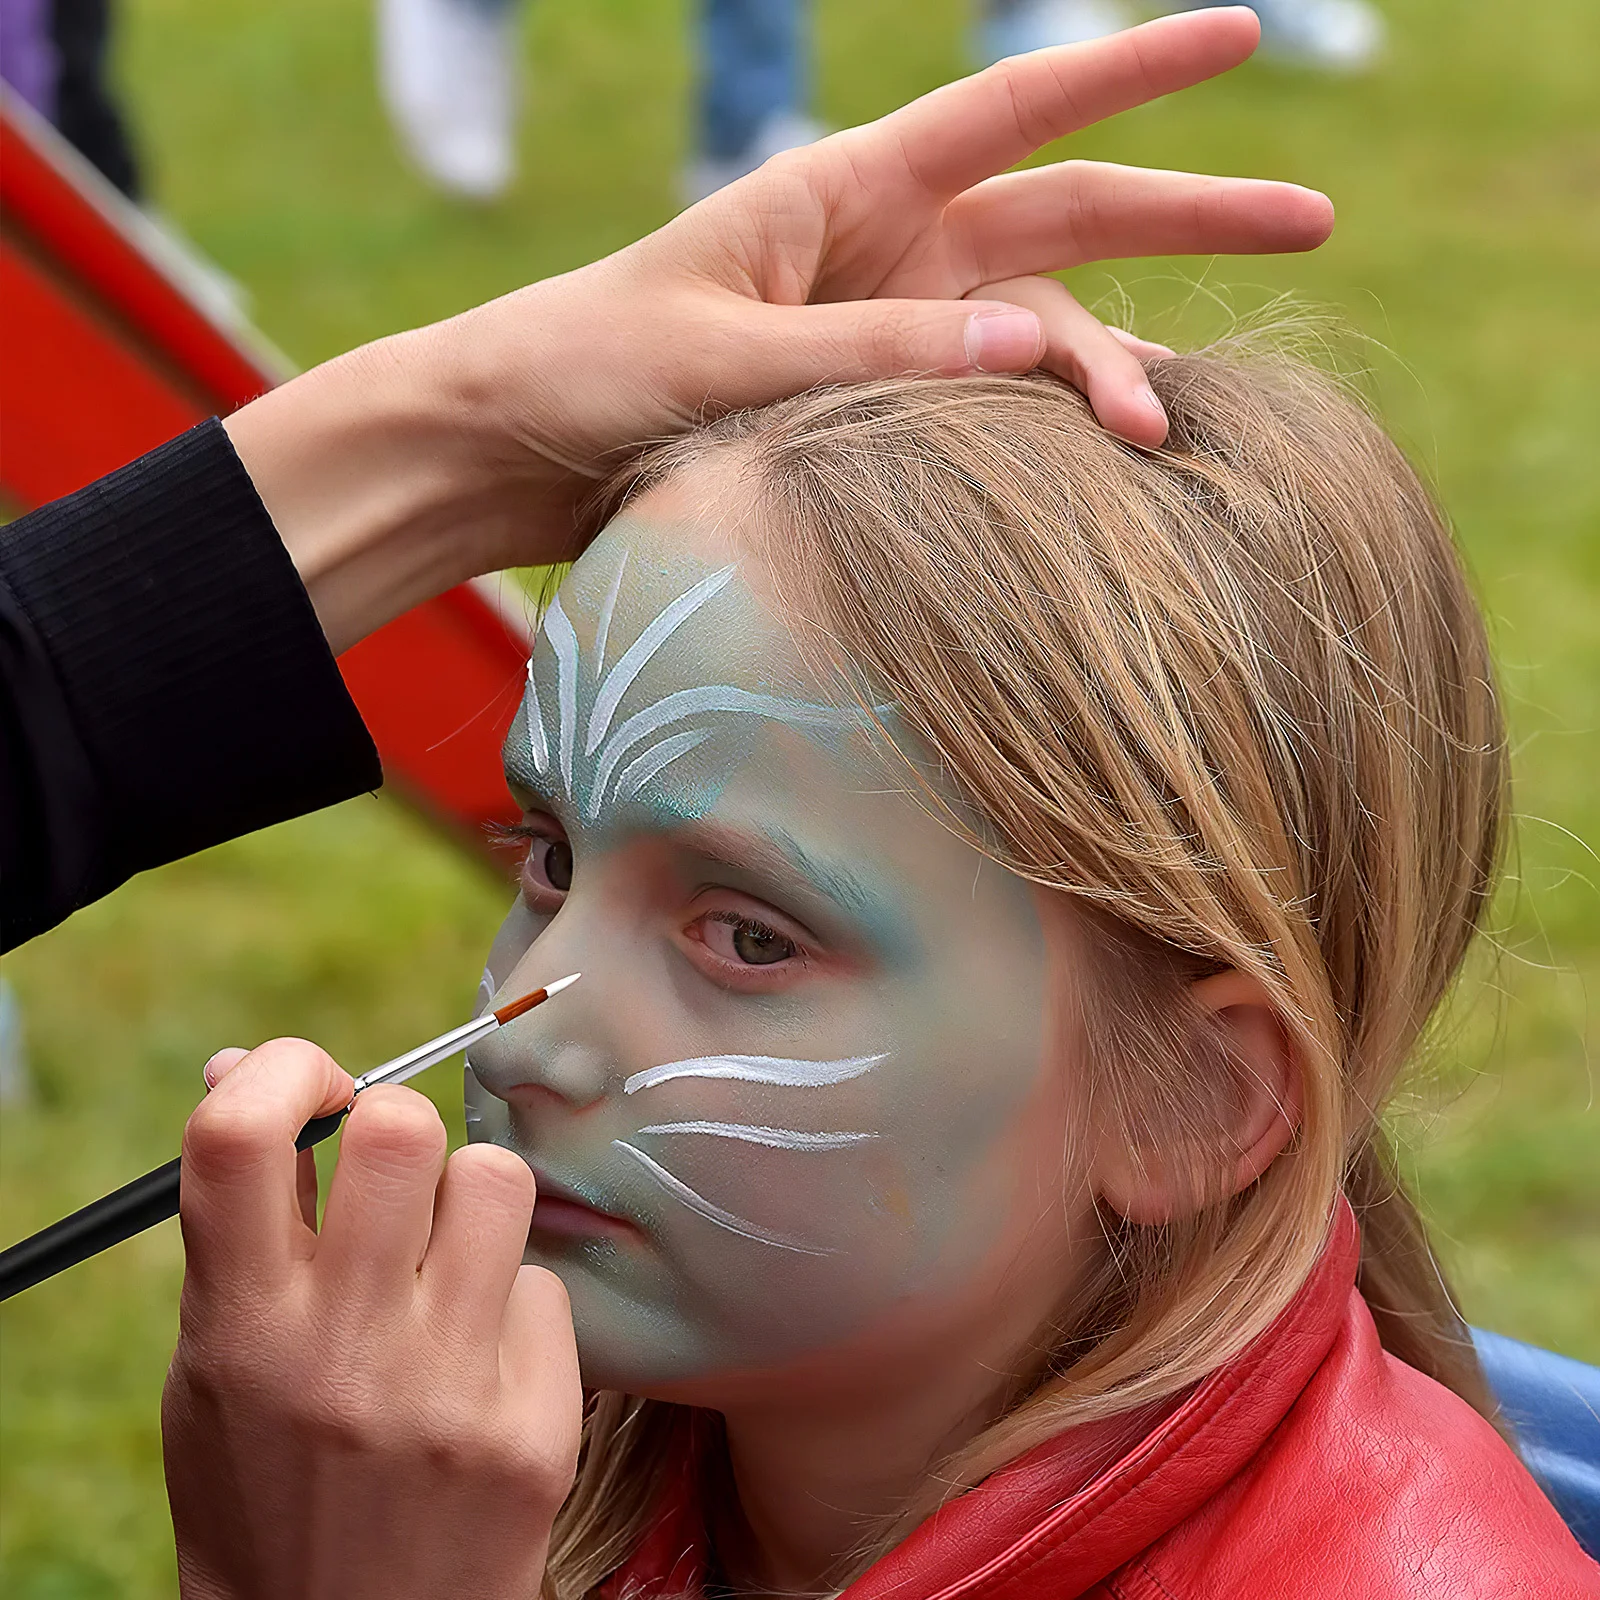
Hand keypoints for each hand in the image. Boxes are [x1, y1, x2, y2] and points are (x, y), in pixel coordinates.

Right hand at [163, 1041, 579, 1599]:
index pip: (240, 1135)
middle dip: (393, 1122)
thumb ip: (235, 1223)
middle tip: (387, 1169)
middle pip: (399, 1131)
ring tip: (443, 1255)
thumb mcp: (212, 1366)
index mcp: (242, 1331)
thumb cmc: (267, 1485)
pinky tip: (481, 1356)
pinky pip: (544, 1283)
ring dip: (469, 1195)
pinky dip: (511, 1298)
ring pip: (496, 1180)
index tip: (309, 1083)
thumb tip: (243, 1067)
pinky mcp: (538, 1423)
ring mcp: (451, 1390)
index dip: (282, 1070)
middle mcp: (346, 1353)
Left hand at [227, 6, 1331, 650]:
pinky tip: (1099, 478)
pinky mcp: (874, 412)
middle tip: (1312, 217)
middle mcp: (888, 251)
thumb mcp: (724, 358)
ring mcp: (888, 334)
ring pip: (1040, 336)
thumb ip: (875, 352)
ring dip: (1109, 375)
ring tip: (1165, 437)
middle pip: (1069, 217)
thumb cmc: (588, 372)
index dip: (1132, 67)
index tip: (1239, 32)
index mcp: (847, 191)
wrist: (511, 451)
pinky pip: (988, 415)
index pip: (1016, 109)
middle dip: (1189, 214)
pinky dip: (1043, 438)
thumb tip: (1032, 351)